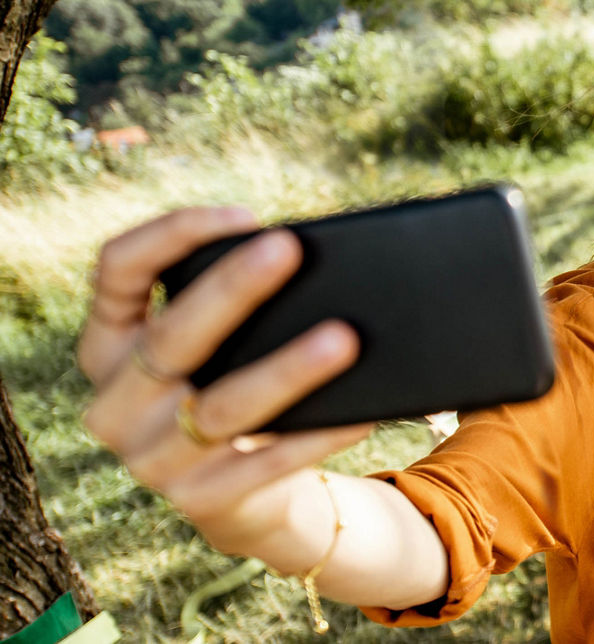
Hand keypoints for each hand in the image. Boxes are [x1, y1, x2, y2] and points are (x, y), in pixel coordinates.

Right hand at [79, 207, 370, 548]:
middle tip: (289, 248)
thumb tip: (320, 265)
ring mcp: (151, 459)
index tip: (244, 216)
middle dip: (232, 290)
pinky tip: (359, 413)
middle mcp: (115, 402)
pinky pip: (266, 464)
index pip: (118, 270)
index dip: (173, 235)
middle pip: (172, 337)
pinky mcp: (200, 502)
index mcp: (109, 343)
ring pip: (224, 407)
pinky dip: (315, 436)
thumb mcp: (220, 345)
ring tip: (343, 338)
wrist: (242, 493)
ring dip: (286, 370)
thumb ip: (240, 307)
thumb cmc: (235, 382)